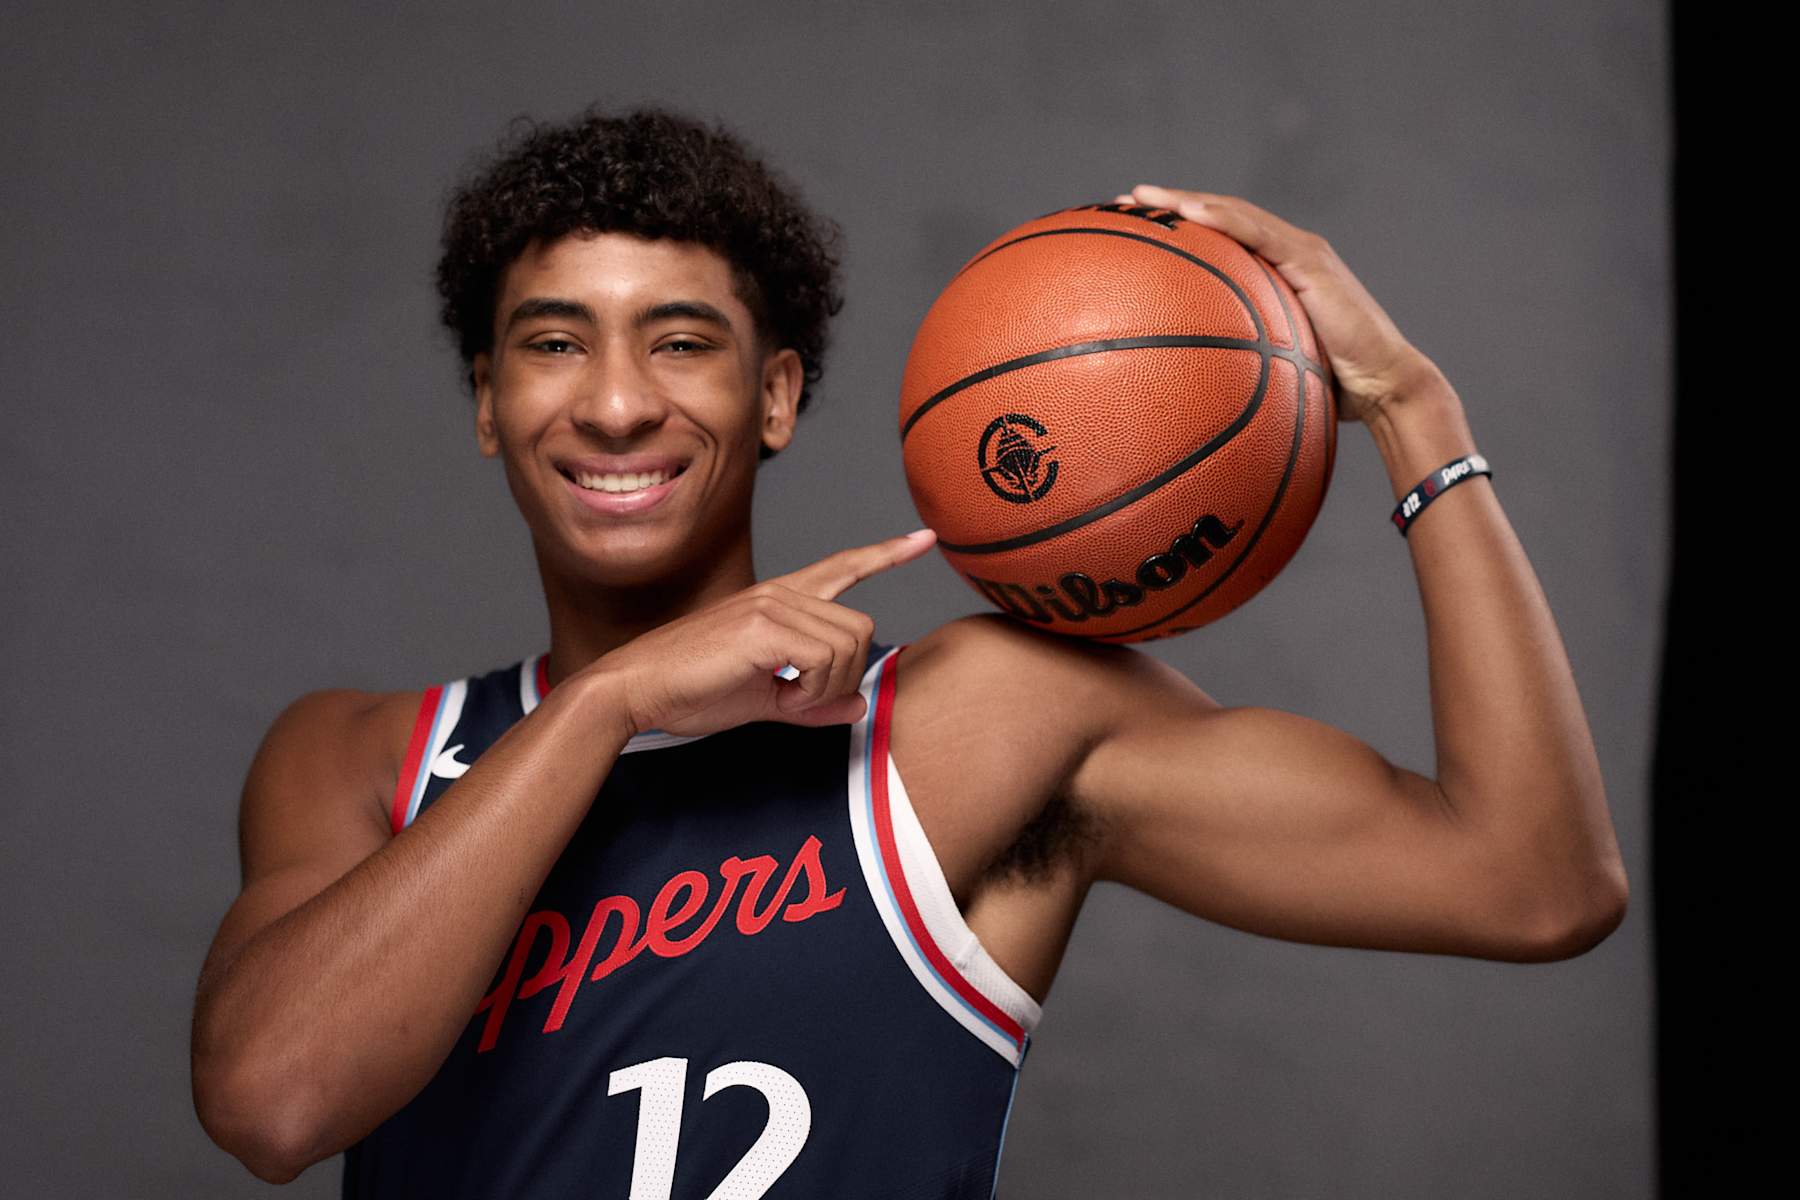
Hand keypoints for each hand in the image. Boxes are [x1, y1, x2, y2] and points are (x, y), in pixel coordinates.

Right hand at [586, 529, 937, 736]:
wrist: (636, 690)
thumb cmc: (690, 691)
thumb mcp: (763, 699)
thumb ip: (814, 702)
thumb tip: (859, 707)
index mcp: (780, 600)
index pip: (843, 567)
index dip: (887, 554)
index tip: (924, 538)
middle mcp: (780, 593)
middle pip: (861, 629)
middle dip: (841, 677)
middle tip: (794, 697)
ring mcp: (772, 605)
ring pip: (850, 645)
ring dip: (824, 687)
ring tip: (779, 695)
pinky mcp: (763, 627)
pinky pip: (825, 661)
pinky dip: (811, 692)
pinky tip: (776, 694)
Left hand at [1113, 184, 1442, 423]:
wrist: (1383, 386)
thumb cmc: (1330, 391)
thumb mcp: (1272, 374)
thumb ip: (1237, 366)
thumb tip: (1185, 395)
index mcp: (1275, 272)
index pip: (1219, 240)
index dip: (1177, 229)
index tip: (1132, 227)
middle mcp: (1287, 252)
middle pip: (1219, 218)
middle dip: (1170, 206)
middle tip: (1121, 203)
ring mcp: (1301, 252)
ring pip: (1233, 215)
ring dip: (1185, 202)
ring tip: (1142, 198)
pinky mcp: (1311, 260)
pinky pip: (1258, 234)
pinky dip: (1221, 219)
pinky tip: (1187, 213)